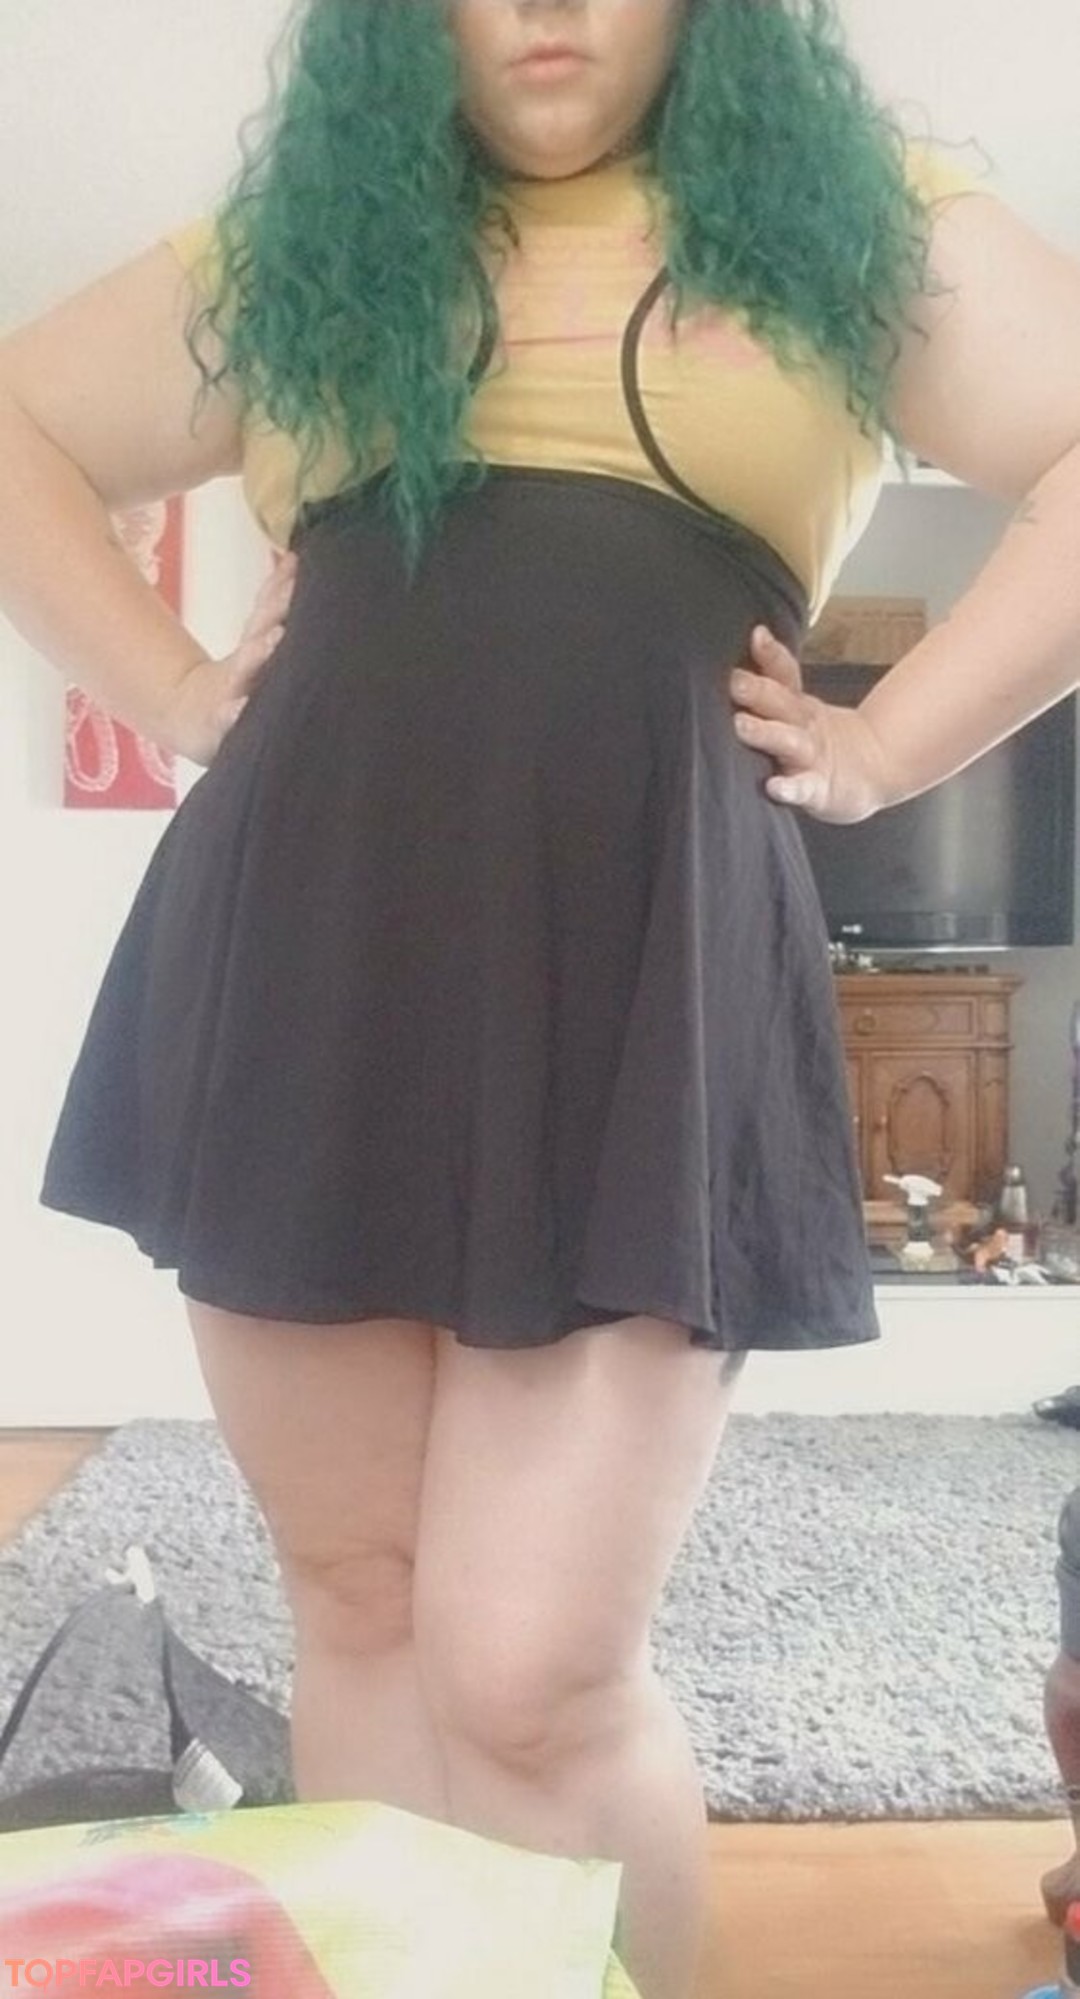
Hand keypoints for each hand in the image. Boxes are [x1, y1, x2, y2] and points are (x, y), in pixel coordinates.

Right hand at [159, 550, 297, 766]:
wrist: (191, 717)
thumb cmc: (237, 678)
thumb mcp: (256, 638)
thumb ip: (274, 600)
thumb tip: (295, 557)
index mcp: (255, 644)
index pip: (267, 609)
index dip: (281, 587)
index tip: (298, 564)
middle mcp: (245, 664)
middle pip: (259, 631)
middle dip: (275, 610)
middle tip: (293, 591)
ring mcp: (232, 690)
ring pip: (246, 669)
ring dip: (259, 652)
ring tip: (275, 637)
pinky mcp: (221, 721)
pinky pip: (228, 717)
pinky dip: (233, 712)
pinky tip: (240, 708)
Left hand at [729, 625, 891, 824]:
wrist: (873, 771)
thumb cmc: (820, 741)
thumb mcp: (801, 708)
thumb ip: (772, 684)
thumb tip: (747, 644)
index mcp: (798, 704)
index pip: (785, 674)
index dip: (772, 655)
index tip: (757, 635)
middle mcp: (804, 726)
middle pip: (782, 703)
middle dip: (758, 690)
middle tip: (735, 681)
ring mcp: (812, 757)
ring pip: (788, 741)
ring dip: (766, 732)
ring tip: (741, 725)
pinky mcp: (819, 789)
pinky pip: (803, 789)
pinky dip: (789, 789)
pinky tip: (773, 788)